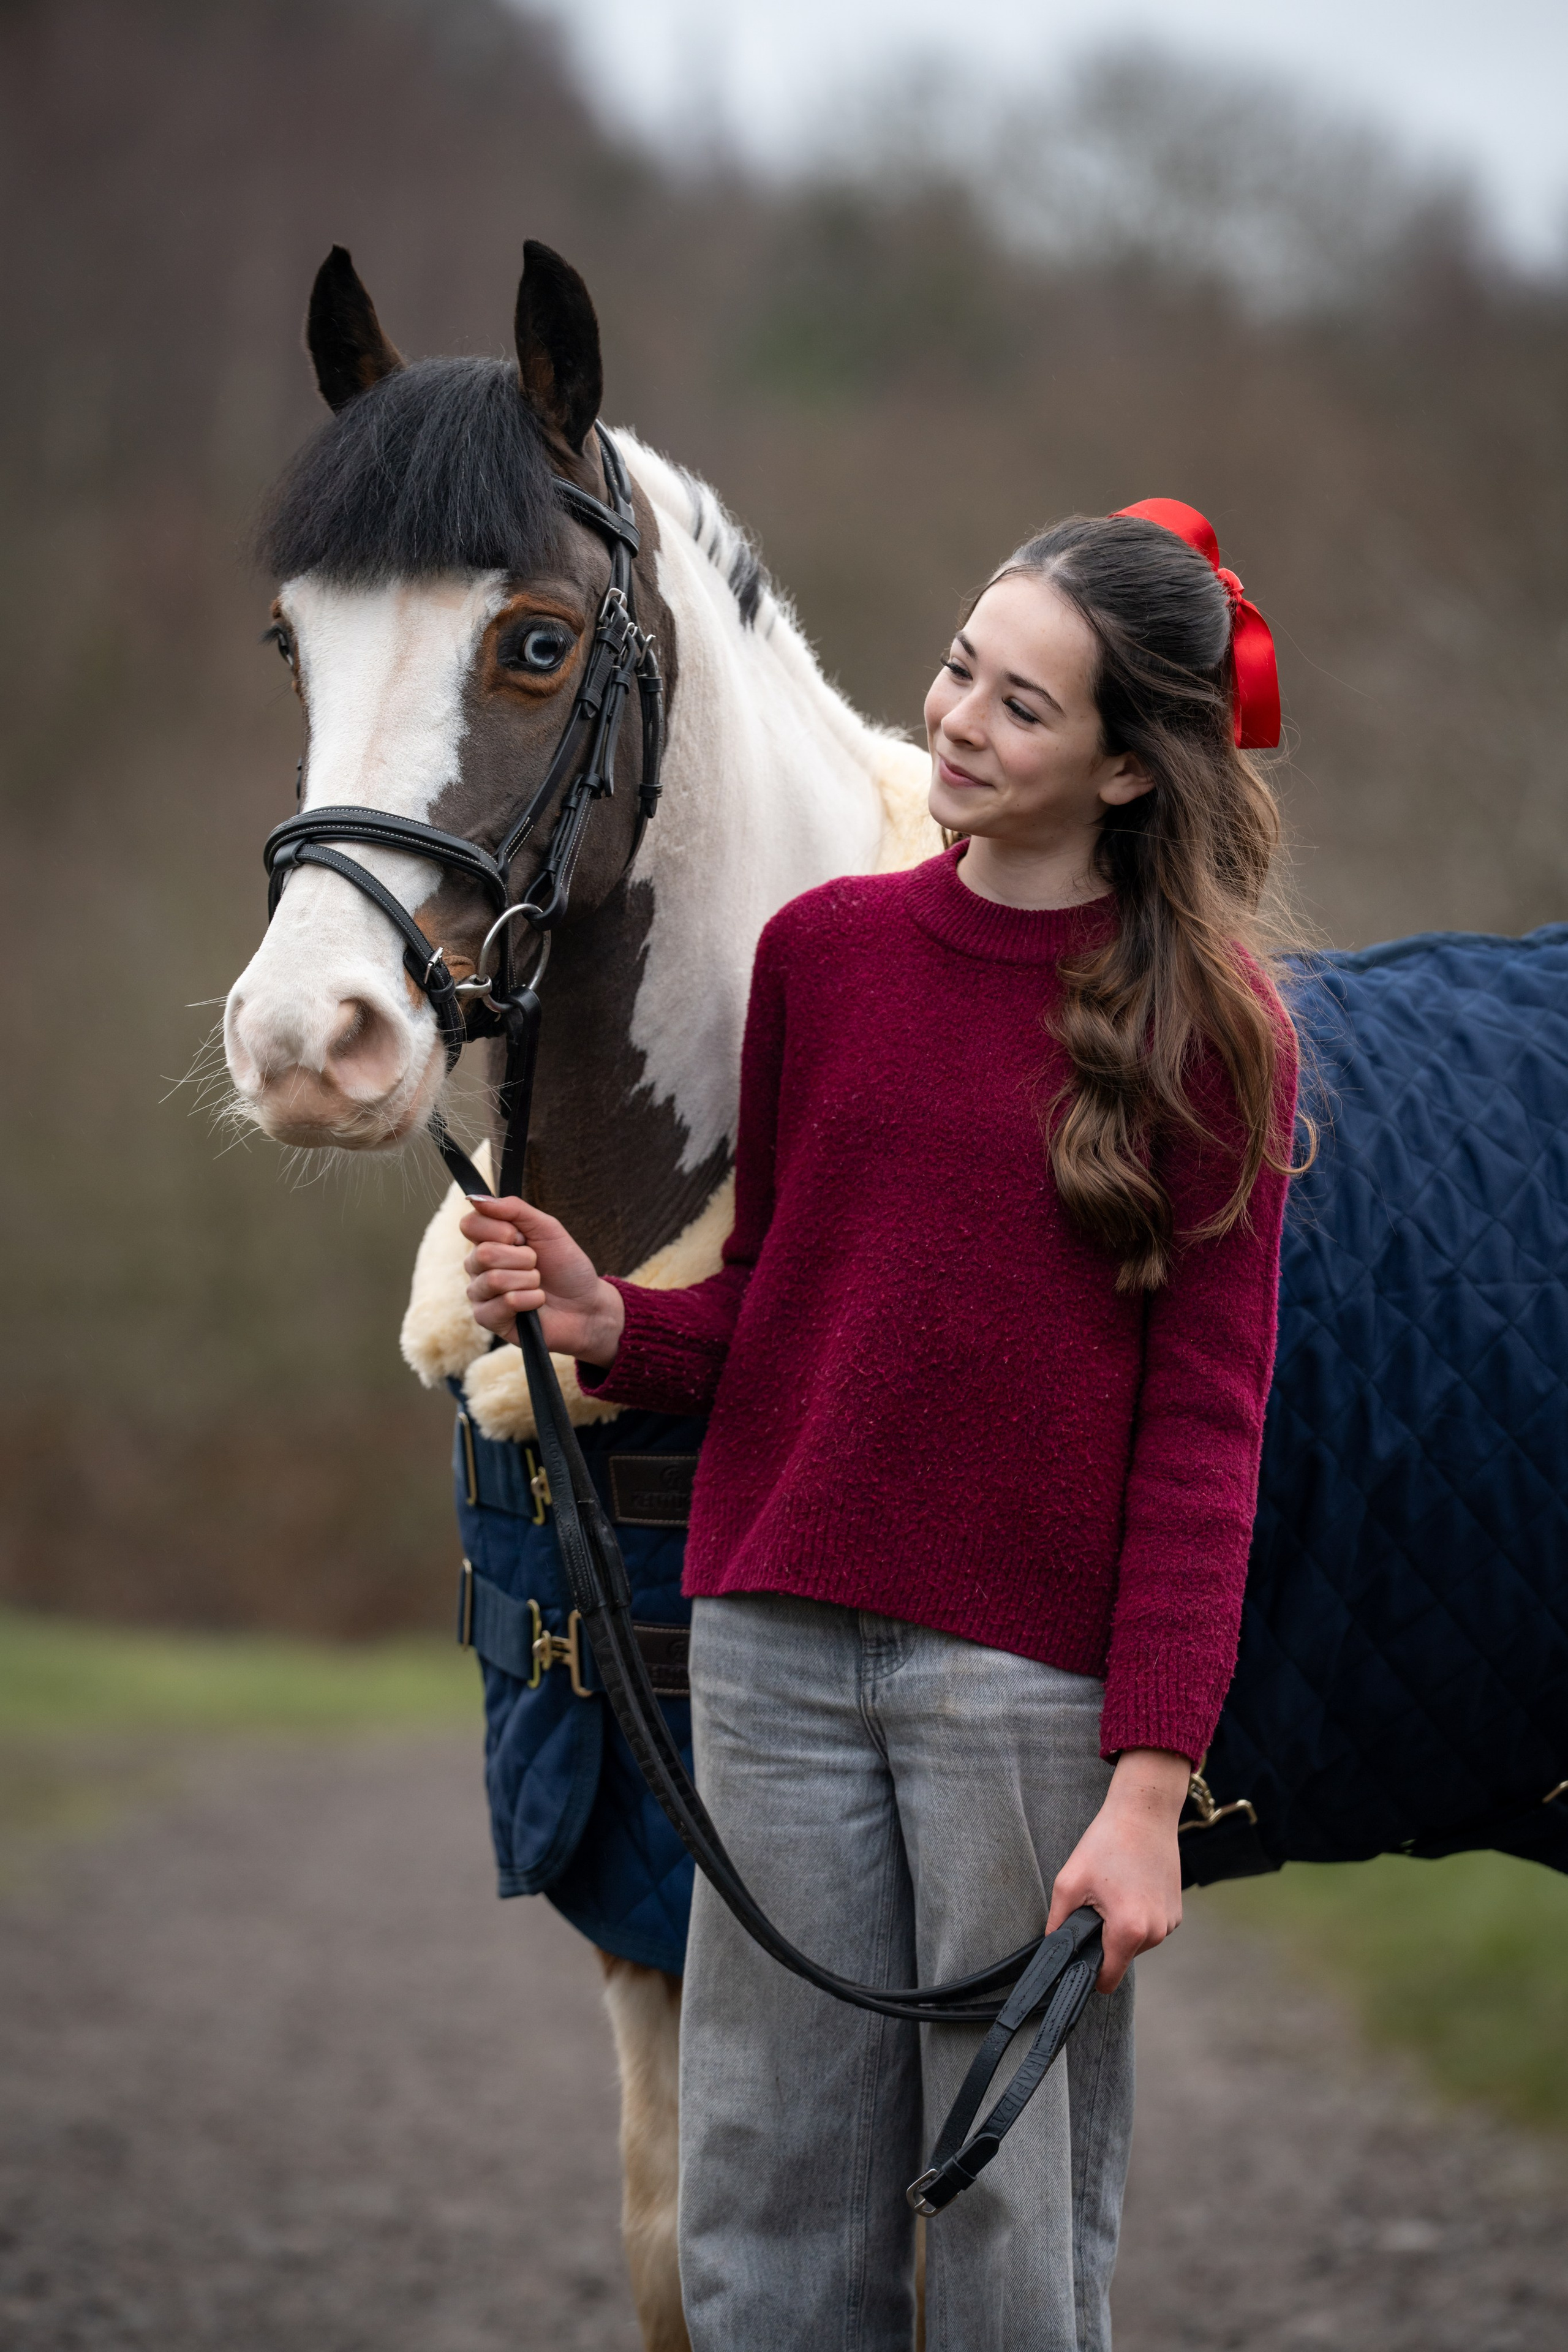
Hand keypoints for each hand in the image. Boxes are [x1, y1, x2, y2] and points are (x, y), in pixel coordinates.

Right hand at [460, 1195, 626, 1366]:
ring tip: (538, 1284)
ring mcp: (481, 1294)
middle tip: (536, 1263)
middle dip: (523, 1257)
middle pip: (484, 1253)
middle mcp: (477, 1266)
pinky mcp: (488, 1319)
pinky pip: (504, 1303)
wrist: (586, 1304)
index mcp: (487, 1240)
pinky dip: (531, 1299)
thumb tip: (475, 1198)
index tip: (522, 1237)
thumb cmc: (565, 1266)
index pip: (469, 1225)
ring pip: (494, 1280)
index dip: (500, 1230)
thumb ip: (513, 1209)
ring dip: (529, 1280)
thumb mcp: (546, 1228)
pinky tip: (537, 1302)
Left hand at [1045, 1747, 1188, 1992]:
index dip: (1088, 1973)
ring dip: (1121, 1926)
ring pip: (1135, 1942)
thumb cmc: (1106, 1842)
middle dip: (1104, 1939)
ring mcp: (1170, 1923)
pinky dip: (1138, 1914)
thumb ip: (1057, 1924)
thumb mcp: (1069, 1882)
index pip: (1107, 1980)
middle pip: (1120, 1958)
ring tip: (1115, 1889)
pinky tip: (1131, 1886)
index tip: (1079, 1956)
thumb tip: (1052, 1950)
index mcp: (1128, 1931)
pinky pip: (1149, 1927)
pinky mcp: (1177, 1912)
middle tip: (1097, 1903)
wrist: (1144, 1813)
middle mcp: (1155, 1933)